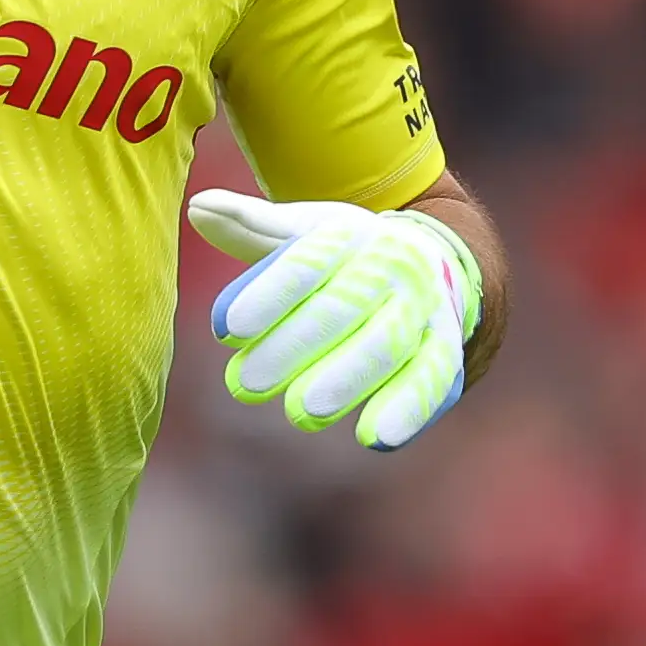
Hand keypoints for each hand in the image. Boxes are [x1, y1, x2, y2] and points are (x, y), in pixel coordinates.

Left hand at [187, 189, 482, 449]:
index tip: (225, 329)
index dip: (267, 294)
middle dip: (293, 346)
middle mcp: (391, 265)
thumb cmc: (345, 254)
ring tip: (302, 412)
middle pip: (341, 306)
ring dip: (346, 378)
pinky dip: (408, 407)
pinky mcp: (446, 346)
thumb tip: (198, 207)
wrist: (432, 259)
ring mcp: (424, 306)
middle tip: (245, 383)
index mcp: (349, 233)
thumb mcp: (303, 231)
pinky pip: (433, 377)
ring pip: (387, 343)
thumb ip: (251, 225)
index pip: (306, 261)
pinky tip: (374, 438)